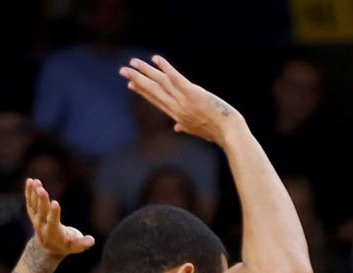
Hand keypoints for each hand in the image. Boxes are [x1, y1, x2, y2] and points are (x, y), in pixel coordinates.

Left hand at [25, 178, 93, 256]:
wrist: (48, 246)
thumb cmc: (66, 244)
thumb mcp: (75, 246)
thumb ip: (82, 244)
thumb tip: (92, 240)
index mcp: (53, 233)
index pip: (53, 222)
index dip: (54, 213)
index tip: (55, 203)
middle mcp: (42, 226)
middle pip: (41, 212)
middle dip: (42, 201)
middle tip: (41, 189)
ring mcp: (36, 219)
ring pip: (34, 206)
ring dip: (34, 193)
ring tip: (36, 182)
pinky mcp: (33, 213)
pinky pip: (30, 202)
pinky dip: (29, 192)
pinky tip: (30, 181)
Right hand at [121, 55, 239, 143]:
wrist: (229, 133)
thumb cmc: (217, 132)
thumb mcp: (197, 130)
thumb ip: (185, 126)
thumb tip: (176, 127)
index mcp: (177, 116)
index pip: (157, 101)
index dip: (143, 92)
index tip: (131, 85)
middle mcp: (177, 108)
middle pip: (153, 92)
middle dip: (137, 80)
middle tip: (123, 71)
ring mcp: (184, 101)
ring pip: (161, 84)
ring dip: (146, 72)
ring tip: (134, 62)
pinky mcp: (192, 93)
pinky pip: (176, 78)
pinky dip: (166, 68)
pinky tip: (156, 59)